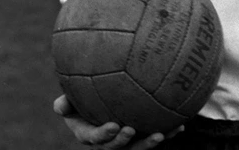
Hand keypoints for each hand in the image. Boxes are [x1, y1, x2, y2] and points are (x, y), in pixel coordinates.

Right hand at [53, 95, 182, 148]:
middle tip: (131, 130)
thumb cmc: (84, 94)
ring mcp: (125, 141)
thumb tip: (59, 105)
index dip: (103, 135)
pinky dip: (167, 133)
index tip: (114, 126)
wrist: (105, 97)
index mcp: (88, 132)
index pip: (93, 138)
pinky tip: (179, 127)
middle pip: (115, 147)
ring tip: (161, 135)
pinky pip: (154, 137)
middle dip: (123, 142)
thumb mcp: (72, 98)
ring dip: (149, 143)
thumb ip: (67, 101)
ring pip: (137, 147)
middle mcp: (107, 141)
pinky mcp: (141, 137)